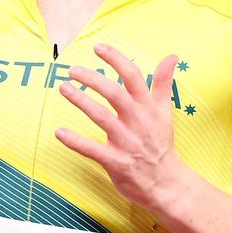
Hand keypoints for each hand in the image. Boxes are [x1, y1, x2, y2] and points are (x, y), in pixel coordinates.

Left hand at [55, 44, 181, 210]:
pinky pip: (91, 149)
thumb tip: (172, 56)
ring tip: (64, 89)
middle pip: (114, 93)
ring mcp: (126, 142)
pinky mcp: (115, 162)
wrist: (168, 184)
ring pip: (101, 117)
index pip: (133, 77)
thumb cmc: (161, 144)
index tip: (98, 48)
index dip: (116, 59)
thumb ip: (164, 83)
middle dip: (93, 79)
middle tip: (73, 70)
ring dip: (81, 101)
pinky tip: (59, 132)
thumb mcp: (165, 112)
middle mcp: (138, 122)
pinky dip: (74, 141)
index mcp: (148, 108)